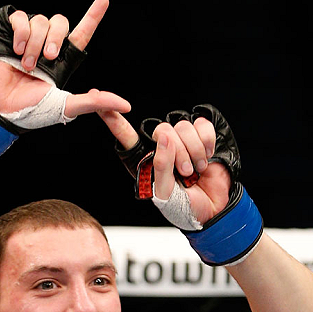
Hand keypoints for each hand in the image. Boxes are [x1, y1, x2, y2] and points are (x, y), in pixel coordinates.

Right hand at [0, 0, 130, 119]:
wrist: (1, 108)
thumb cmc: (32, 111)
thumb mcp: (67, 106)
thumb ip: (95, 103)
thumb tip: (126, 105)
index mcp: (62, 62)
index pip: (81, 34)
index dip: (92, 16)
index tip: (104, 0)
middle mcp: (46, 47)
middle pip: (60, 22)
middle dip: (56, 37)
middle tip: (47, 58)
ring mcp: (28, 40)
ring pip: (40, 20)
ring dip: (35, 42)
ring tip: (26, 64)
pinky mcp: (10, 34)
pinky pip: (20, 17)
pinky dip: (21, 31)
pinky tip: (17, 49)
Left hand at [99, 110, 230, 223]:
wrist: (212, 209)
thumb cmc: (183, 206)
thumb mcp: (165, 192)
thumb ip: (162, 165)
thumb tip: (164, 137)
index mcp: (147, 162)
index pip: (127, 138)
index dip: (114, 120)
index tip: (99, 102)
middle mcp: (162, 147)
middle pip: (163, 130)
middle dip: (178, 151)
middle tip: (186, 171)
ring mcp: (182, 141)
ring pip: (184, 126)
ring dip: (194, 150)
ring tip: (197, 169)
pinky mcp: (201, 136)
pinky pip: (202, 124)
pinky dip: (207, 141)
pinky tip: (207, 155)